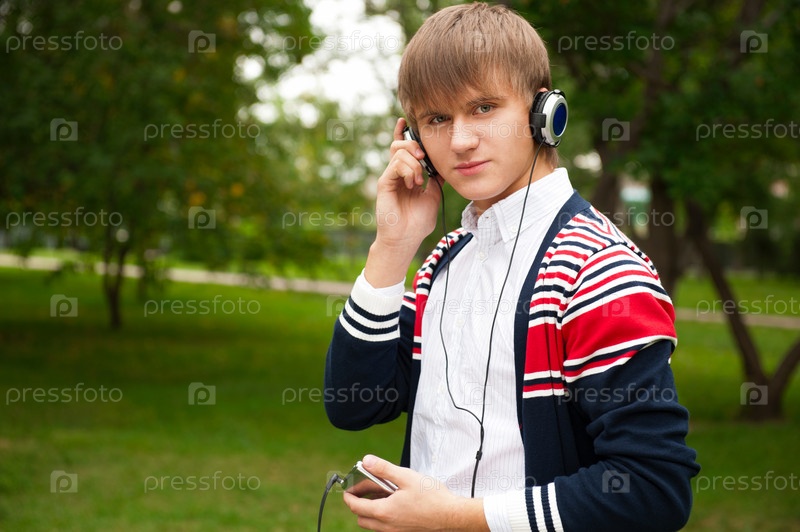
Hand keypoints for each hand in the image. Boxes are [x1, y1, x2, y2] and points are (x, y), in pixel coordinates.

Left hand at [343, 455, 487, 530]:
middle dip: (359, 503)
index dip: (348, 496)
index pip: (356, 507)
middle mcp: (387, 525)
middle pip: (362, 518)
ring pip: (374, 523)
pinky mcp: (404, 531)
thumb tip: (367, 461)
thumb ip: (384, 469)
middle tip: (366, 488)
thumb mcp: (406, 477)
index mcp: (384, 512)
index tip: (348, 488)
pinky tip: (396, 499)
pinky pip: (386, 525)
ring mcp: (396, 530)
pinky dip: (384, 514)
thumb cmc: (433, 498)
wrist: (452, 515)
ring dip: (372, 509)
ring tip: (384, 491)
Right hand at [363, 119, 444, 287]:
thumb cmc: (418, 221)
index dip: (403, 133)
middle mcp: (396, 173)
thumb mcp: (434, 195)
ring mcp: (389, 177)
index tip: (405, 120)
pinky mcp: (384, 183)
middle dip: (414, 144)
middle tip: (423, 157)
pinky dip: (408, 171)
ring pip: (399, 152)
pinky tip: (413, 184)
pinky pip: (396, 164)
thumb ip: (436, 178)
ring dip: (414, 163)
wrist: (406, 238)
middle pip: (400, 144)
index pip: (404, 148)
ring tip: (419, 181)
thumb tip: (443, 163)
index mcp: (407, 174)